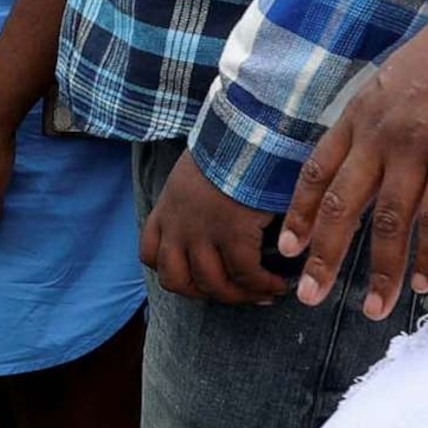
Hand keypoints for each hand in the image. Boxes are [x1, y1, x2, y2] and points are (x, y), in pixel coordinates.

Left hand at [141, 149, 285, 304]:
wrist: (245, 131)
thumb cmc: (230, 149)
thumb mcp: (196, 176)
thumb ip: (197, 202)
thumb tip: (220, 223)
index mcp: (165, 209)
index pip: (149, 254)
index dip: (173, 271)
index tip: (199, 277)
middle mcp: (177, 225)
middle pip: (176, 281)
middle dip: (206, 294)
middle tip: (235, 293)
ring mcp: (201, 232)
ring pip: (212, 284)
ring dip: (240, 296)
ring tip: (263, 293)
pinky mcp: (232, 233)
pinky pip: (246, 275)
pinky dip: (263, 285)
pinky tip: (278, 284)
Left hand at [279, 8, 427, 318]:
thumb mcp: (396, 78)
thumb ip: (381, 118)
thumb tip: (375, 152)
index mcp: (360, 115)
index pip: (316, 172)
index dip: (298, 213)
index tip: (286, 247)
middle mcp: (379, 135)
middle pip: (340, 206)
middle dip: (321, 256)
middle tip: (307, 295)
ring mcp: (418, 148)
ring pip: (387, 223)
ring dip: (378, 271)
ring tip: (372, 309)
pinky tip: (424, 283)